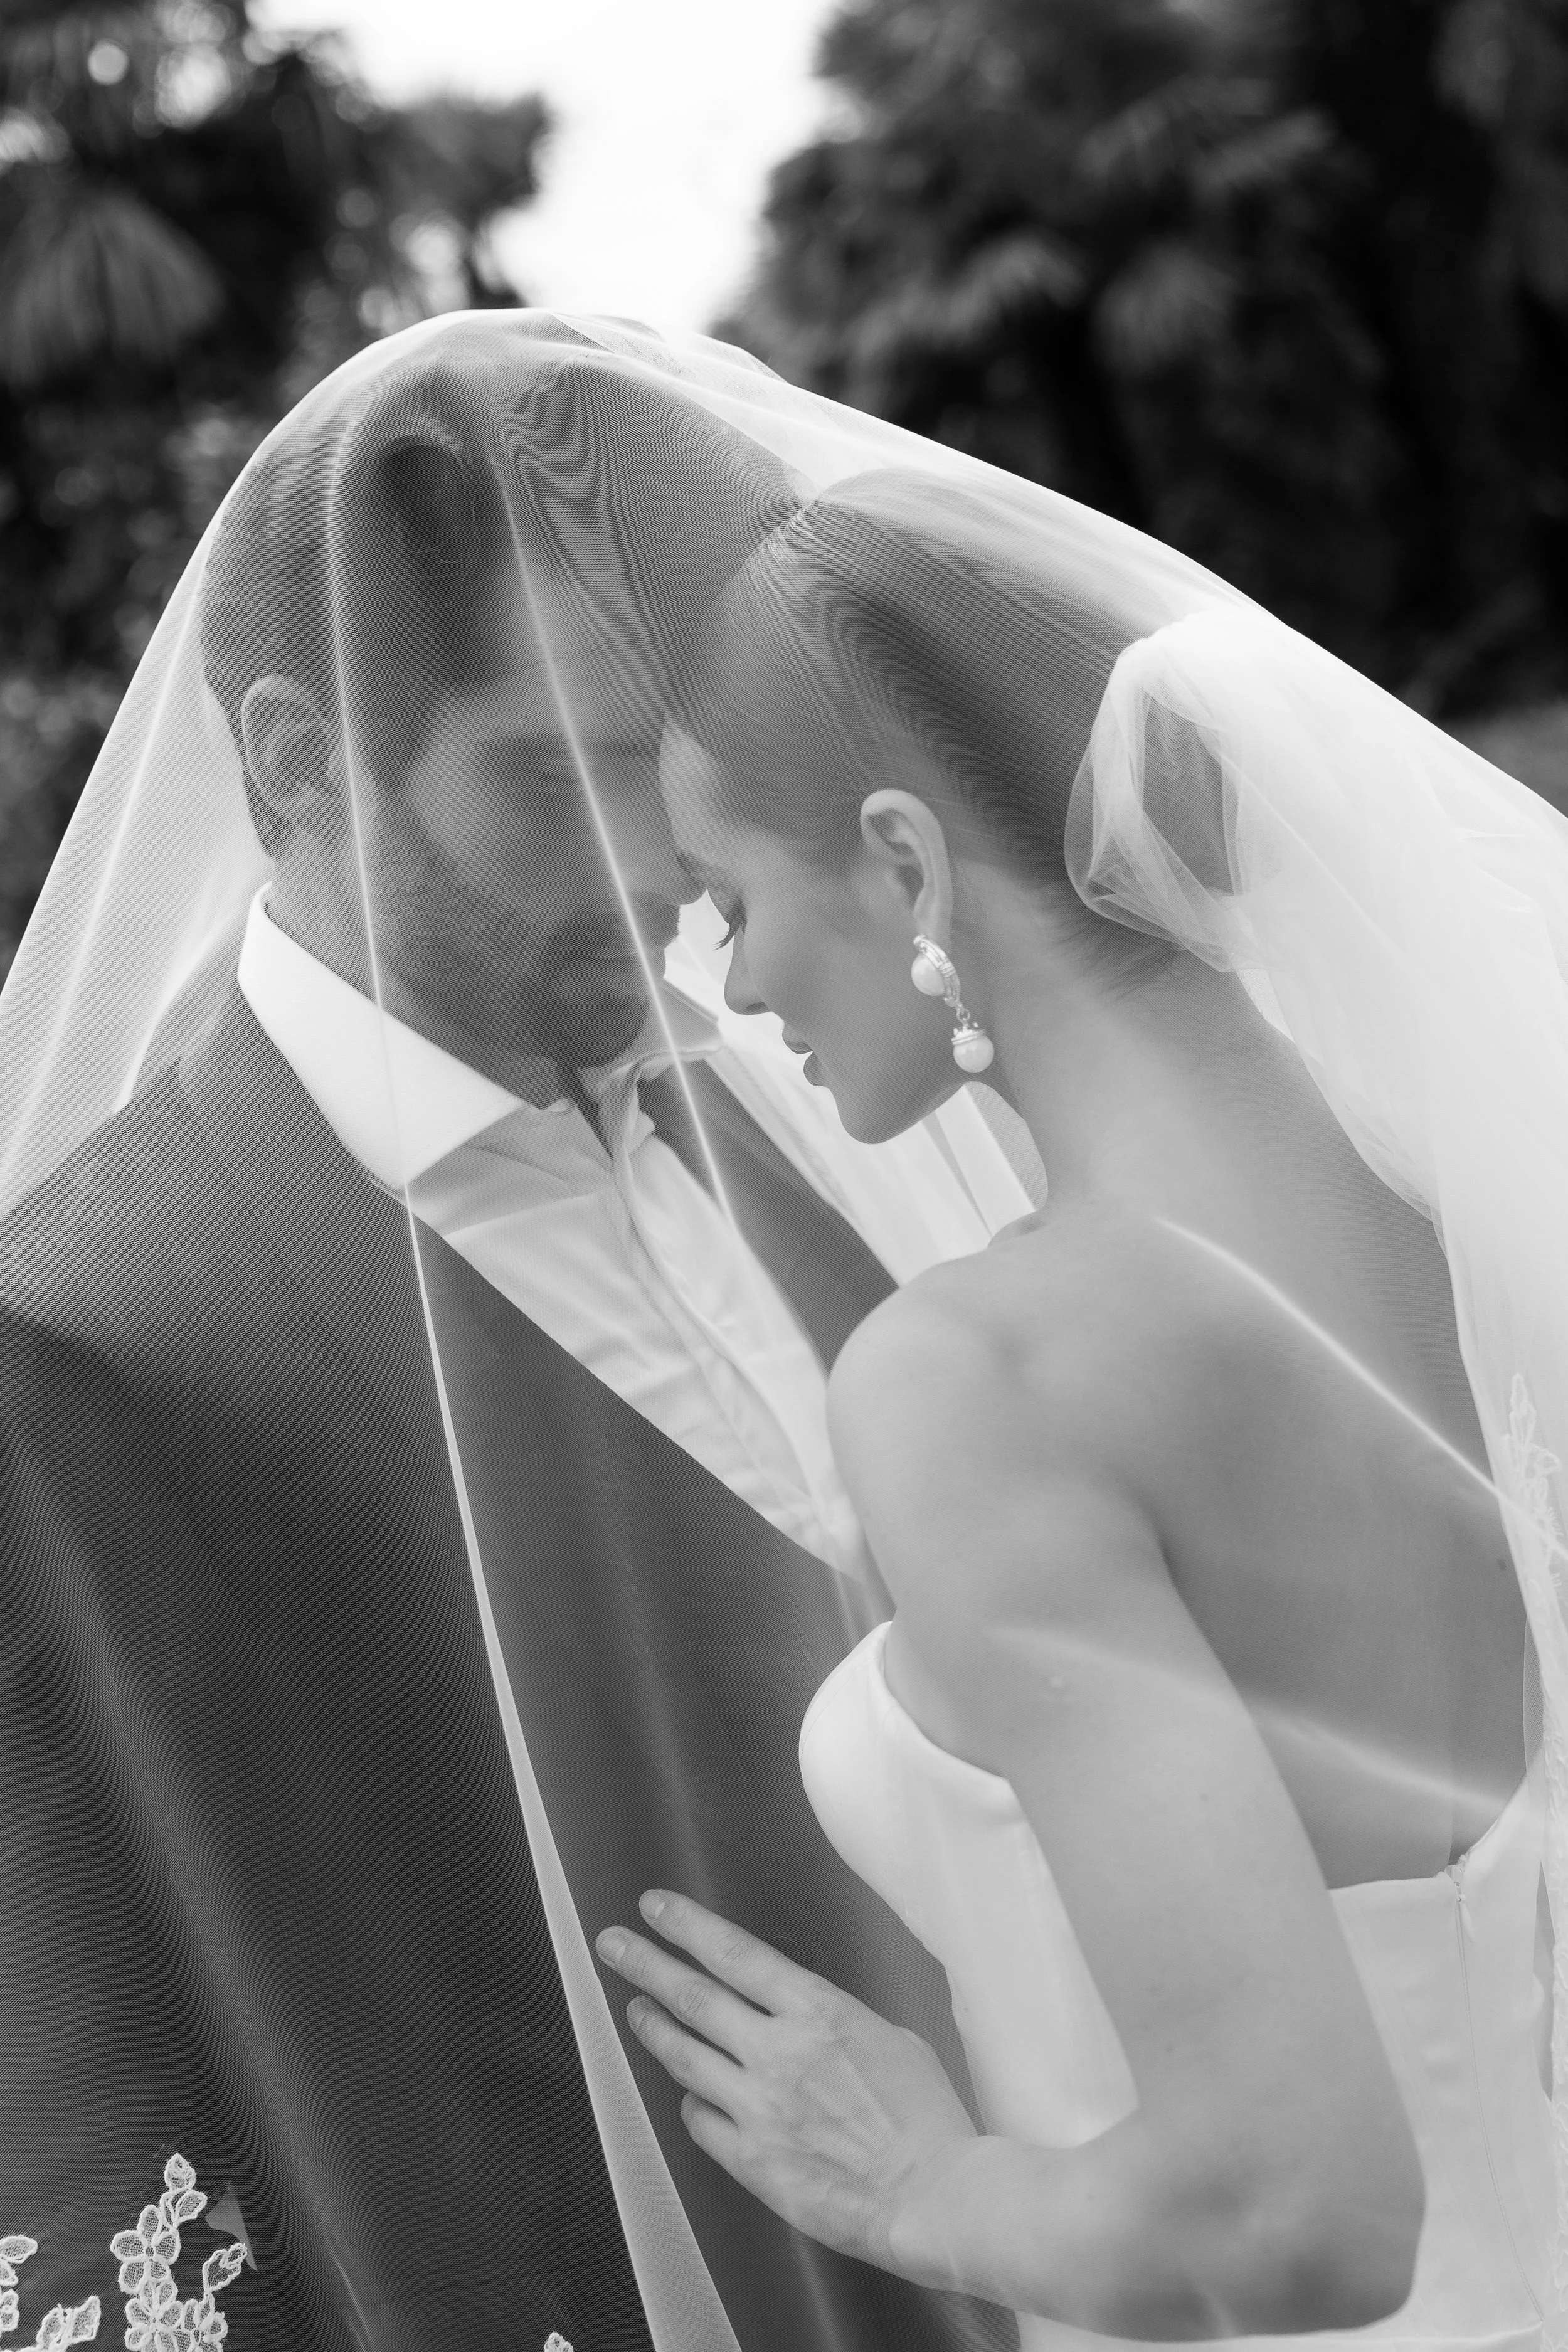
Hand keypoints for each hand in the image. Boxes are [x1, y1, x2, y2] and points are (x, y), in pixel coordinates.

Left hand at [596, 1891, 978, 2279]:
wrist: (930, 2194)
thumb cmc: (925, 2119)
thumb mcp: (889, 2038)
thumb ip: (834, 2025)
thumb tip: (811, 2028)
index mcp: (816, 2010)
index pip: (733, 1952)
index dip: (686, 1925)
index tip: (655, 1908)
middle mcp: (777, 2051)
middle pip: (692, 1995)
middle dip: (645, 1963)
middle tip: (614, 1945)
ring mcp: (757, 2105)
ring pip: (684, 2055)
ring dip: (652, 2026)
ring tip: (632, 2009)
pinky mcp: (751, 2159)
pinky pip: (701, 2120)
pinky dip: (691, 2101)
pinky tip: (686, 2092)